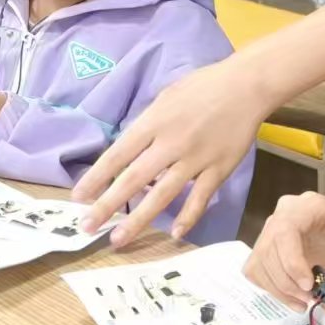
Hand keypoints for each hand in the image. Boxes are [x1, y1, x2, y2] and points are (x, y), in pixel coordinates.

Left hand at [73, 55, 270, 245]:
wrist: (247, 86)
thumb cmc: (204, 86)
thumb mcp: (166, 96)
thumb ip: (148, 124)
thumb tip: (130, 150)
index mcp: (155, 121)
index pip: (118, 154)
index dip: (96, 177)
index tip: (78, 197)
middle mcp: (171, 143)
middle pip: (133, 179)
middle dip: (107, 205)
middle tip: (87, 226)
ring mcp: (195, 159)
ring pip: (162, 195)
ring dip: (138, 220)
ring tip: (117, 239)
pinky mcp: (218, 169)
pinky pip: (199, 198)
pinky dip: (187, 217)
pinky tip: (175, 234)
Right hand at [244, 192, 324, 309]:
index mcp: (308, 206)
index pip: (285, 230)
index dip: (291, 261)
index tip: (309, 286)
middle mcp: (283, 213)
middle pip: (268, 248)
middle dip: (286, 282)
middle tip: (309, 300)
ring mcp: (272, 230)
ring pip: (259, 262)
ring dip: (278, 289)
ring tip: (303, 303)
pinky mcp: (269, 248)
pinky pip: (257, 269)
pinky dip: (271, 288)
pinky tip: (292, 298)